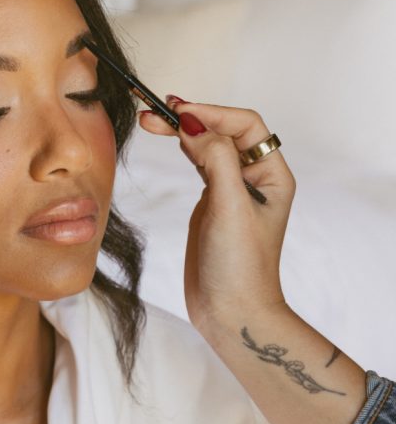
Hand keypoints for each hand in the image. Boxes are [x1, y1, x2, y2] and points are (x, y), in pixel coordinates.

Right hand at [138, 100, 295, 337]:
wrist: (230, 312)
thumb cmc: (240, 266)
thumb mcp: (230, 207)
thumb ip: (216, 159)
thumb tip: (194, 126)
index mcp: (271, 175)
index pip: (245, 126)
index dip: (212, 114)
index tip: (179, 112)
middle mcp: (254, 178)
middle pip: (224, 131)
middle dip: (192, 117)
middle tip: (155, 111)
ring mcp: (231, 191)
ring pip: (208, 145)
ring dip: (182, 130)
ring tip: (151, 120)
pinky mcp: (210, 204)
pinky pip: (199, 164)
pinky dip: (182, 149)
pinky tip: (168, 139)